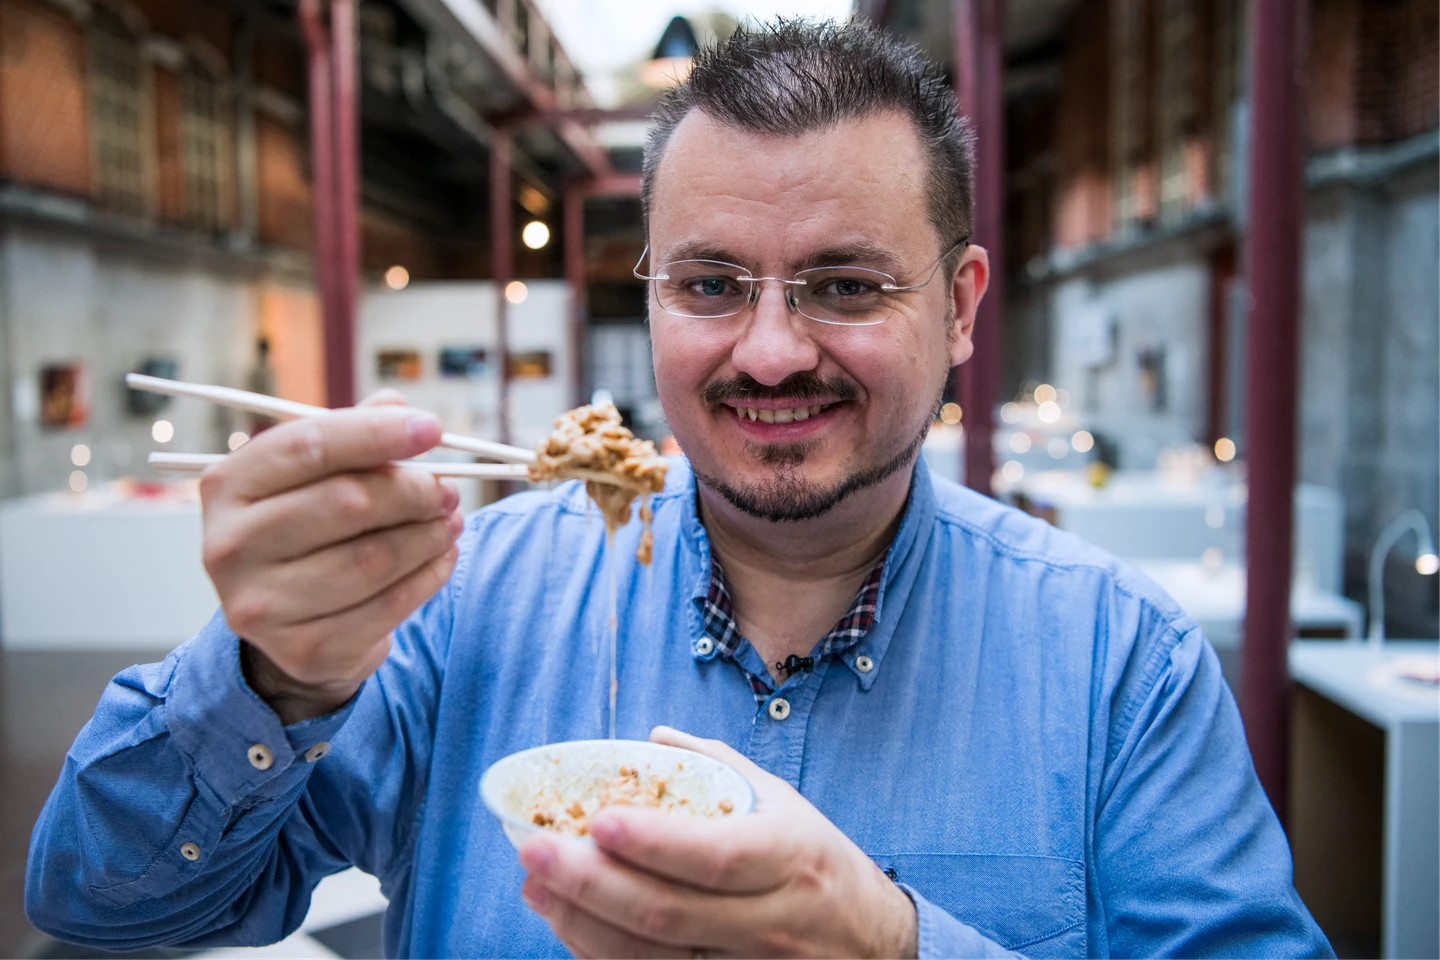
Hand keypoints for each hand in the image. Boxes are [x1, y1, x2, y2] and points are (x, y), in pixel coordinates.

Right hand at [201, 390, 462, 722]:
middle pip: (347, 502)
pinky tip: (443, 557)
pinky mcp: (303, 649)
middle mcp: (230, 546)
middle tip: (448, 490)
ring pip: (373, 558)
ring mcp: (261, 604)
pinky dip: (429, 576)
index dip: (377, 433)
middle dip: (413, 491)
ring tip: (450, 521)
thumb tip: (399, 408)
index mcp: (229, 486)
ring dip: (428, 535)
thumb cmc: (309, 532)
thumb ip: (352, 439)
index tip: (432, 429)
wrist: (290, 625)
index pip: (309, 446)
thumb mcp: (315, 478)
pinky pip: (388, 606)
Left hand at [518, 726, 917, 959]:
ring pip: (653, 958)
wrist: (871, 944)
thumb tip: (651, 738)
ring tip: (535, 887)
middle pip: (669, 913)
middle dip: (592, 883)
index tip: (597, 821)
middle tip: (535, 851)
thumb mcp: (785, 804)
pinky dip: (604, 956)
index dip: (653, 844)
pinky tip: (569, 925)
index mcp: (786, 857)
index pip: (715, 856)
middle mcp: (769, 919)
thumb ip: (717, 767)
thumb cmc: (817, 864)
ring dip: (583, 923)